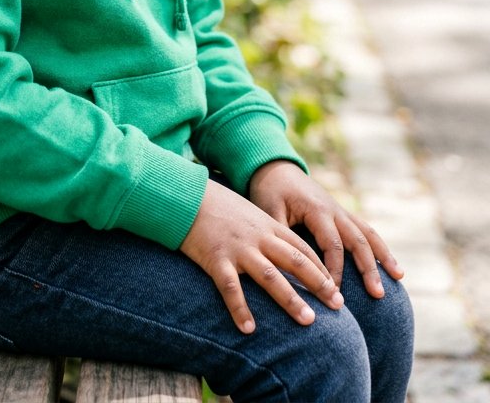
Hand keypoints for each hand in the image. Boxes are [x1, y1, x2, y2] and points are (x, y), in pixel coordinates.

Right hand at [179, 178, 343, 334]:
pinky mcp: (215, 259)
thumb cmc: (218, 206)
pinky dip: (240, 309)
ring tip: (309, 321)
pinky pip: (230, 288)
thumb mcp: (249, 213)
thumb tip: (285, 253)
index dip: (321, 270)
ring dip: (291, 300)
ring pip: (271, 276)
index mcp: (267, 225)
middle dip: (319, 284)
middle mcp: (258, 237)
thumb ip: (266, 231)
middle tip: (338, 306)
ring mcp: (238, 248)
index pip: (302, 248)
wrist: (186, 194)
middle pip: (295, 262)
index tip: (337, 289)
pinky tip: (249, 329)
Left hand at [248, 161, 403, 297]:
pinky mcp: (341, 213)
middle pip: (358, 240)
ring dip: (383, 255)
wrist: (275, 168)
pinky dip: (379, 245)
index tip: (334, 294)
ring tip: (399, 277)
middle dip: (368, 268)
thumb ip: (279, 237)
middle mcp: (334, 209)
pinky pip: (365, 229)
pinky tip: (390, 263)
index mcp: (317, 209)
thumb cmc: (270, 192)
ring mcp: (340, 210)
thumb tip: (285, 270)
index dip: (334, 272)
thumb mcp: (269, 211)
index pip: (332, 246)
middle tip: (378, 295)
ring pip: (368, 233)